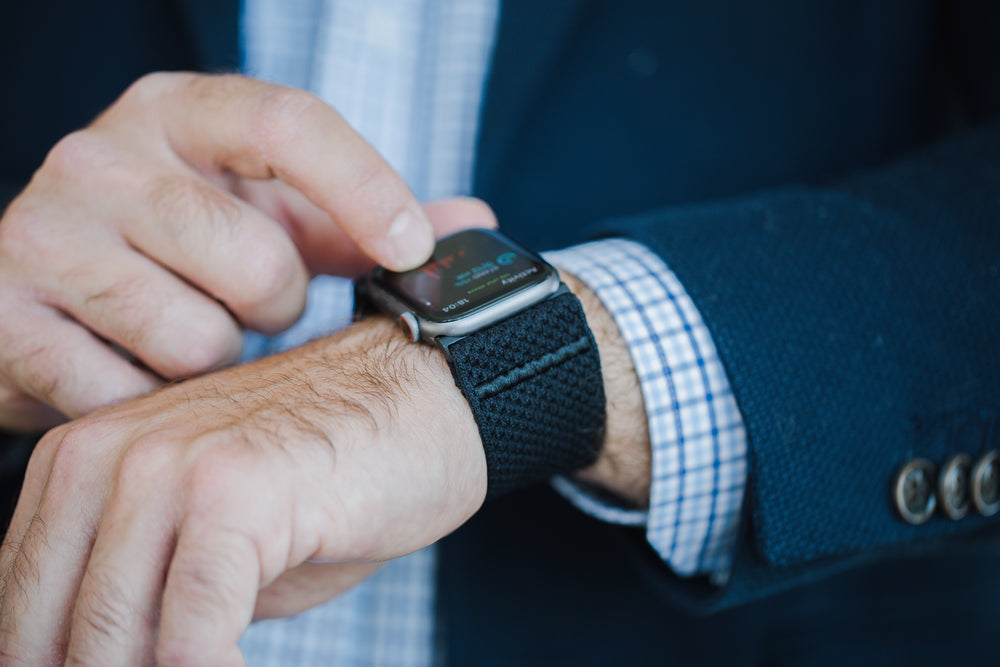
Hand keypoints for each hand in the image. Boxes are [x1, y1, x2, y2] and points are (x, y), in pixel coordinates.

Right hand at [0, 72, 460, 430]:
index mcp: (179, 113)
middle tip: (247, 307)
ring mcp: (44, 234)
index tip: (413, 250)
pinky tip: (135, 373)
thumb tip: (477, 222)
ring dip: (217, 359)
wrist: (34, 296)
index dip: (366, 188)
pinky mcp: (6, 317)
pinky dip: (154, 401)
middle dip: (277, 309)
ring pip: (199, 340)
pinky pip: (129, 394)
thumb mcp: (264, 213)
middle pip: (258, 261)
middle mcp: (102, 156)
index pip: (289, 122)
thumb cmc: (175, 251)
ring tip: (185, 334)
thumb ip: (360, 218)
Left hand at [0, 316, 486, 664]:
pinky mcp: (235, 491)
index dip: (54, 665)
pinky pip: (193, 633)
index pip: (20, 609)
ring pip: (110, 642)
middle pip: (53, 636)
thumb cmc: (331, 475)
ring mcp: (168, 467)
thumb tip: (106, 659)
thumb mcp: (211, 544)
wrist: (430, 395)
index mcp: (81, 461)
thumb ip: (144, 597)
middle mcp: (104, 454)